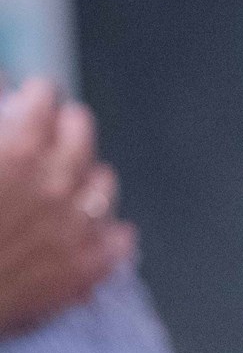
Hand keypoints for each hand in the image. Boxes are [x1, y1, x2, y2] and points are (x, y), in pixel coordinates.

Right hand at [0, 78, 135, 336]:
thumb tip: (4, 82)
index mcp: (17, 147)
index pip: (45, 95)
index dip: (30, 99)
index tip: (24, 106)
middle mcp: (55, 181)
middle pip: (81, 129)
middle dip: (61, 128)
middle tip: (45, 140)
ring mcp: (76, 227)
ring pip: (104, 181)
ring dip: (84, 177)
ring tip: (63, 188)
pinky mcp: (87, 270)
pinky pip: (121, 239)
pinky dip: (107, 233)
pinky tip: (86, 231)